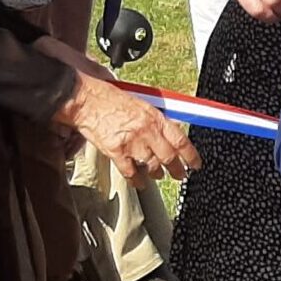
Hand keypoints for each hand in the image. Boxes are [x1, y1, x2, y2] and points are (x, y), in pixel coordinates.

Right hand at [55, 71, 196, 180]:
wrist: (86, 100)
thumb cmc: (109, 98)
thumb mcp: (139, 102)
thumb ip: (154, 118)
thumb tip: (167, 128)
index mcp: (154, 117)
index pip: (180, 139)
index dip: (190, 155)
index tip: (194, 163)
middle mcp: (147, 131)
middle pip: (169, 157)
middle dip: (177, 169)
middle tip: (180, 175)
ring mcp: (132, 143)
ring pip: (152, 166)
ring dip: (156, 173)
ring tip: (157, 175)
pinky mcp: (116, 152)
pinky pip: (131, 172)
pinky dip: (137, 180)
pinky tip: (139, 183)